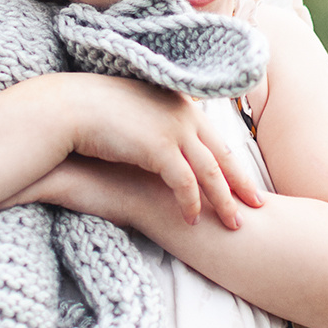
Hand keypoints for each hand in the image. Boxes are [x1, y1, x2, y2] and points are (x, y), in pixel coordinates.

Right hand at [51, 74, 263, 227]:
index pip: (214, 138)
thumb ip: (155, 121)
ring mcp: (173, 130)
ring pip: (210, 172)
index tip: (244, 181)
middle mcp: (184, 115)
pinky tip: (192, 220)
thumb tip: (159, 137)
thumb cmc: (94, 108)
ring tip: (234, 223)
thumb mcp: (135, 109)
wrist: (70, 106)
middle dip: (242, 182)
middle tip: (258, 204)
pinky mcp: (159, 148)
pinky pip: (184, 183)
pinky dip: (191, 203)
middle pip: (223, 154)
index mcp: (180, 104)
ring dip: (224, 200)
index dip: (232, 161)